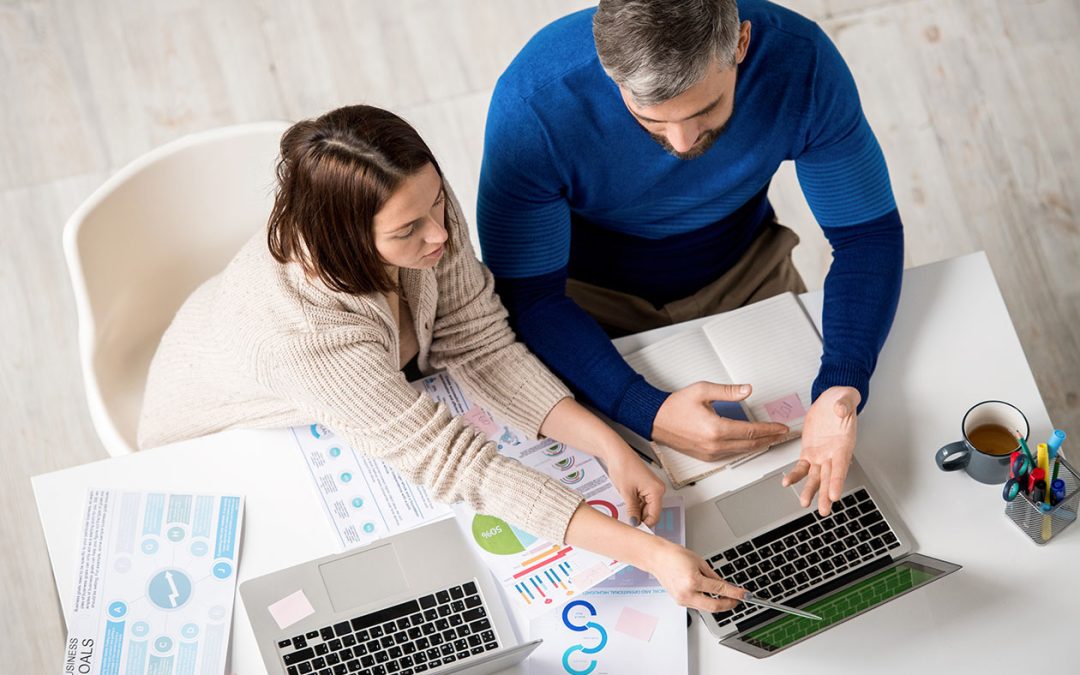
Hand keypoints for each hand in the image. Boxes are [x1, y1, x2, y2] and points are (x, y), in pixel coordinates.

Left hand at [605, 451, 665, 527]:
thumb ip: (632, 510)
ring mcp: (652, 487)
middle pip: (651, 512)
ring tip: (625, 510)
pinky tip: (627, 504)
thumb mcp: (626, 492)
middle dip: (640, 517)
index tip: (635, 530)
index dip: (645, 524)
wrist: (616, 453)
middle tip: (628, 522)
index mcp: (656, 490)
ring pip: (646, 507)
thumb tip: (635, 523)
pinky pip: (643, 500)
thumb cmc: (623, 465)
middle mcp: (657, 489)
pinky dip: (635, 504)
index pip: (655, 515)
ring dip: (636, 511)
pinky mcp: (646, 486)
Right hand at [645, 541, 745, 612]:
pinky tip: (711, 596)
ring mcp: (682, 599)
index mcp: (693, 580)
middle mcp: (687, 592)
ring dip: (718, 604)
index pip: (719, 589)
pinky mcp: (680, 601)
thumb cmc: (674, 555)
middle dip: (728, 604)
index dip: (734, 593)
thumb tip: (726, 586)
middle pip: (714, 606)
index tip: (743, 594)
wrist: (657, 558)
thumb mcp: (699, 562)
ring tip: (725, 596)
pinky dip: (707, 601)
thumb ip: (714, 577)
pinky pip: (698, 605)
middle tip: (737, 600)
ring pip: (706, 608)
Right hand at [653, 382, 790, 460]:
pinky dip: (744, 449)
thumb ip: (727, 391)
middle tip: (782, 434)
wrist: (656, 419)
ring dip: (759, 445)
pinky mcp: (706, 456)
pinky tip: (750, 443)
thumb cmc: (675, 406)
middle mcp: (714, 444)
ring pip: (742, 451)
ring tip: (770, 438)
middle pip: (750, 444)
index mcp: (715, 429)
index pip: (751, 431)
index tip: (781, 427)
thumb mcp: (702, 391)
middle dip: (770, 439)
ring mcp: (710, 453)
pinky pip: (731, 454)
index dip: (769, 429)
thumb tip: (747, 390)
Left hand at [782, 386, 860, 514]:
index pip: (841, 466)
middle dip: (825, 495)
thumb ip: (844, 405)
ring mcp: (821, 454)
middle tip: (823, 510)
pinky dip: (794, 475)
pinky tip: (787, 482)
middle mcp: (833, 453)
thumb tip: (840, 410)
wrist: (832, 401)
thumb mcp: (846, 398)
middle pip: (829, 477)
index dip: (837, 481)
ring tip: (804, 502)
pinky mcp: (809, 451)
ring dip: (809, 490)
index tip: (834, 495)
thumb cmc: (842, 402)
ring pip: (815, 476)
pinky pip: (801, 466)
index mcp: (844, 444)